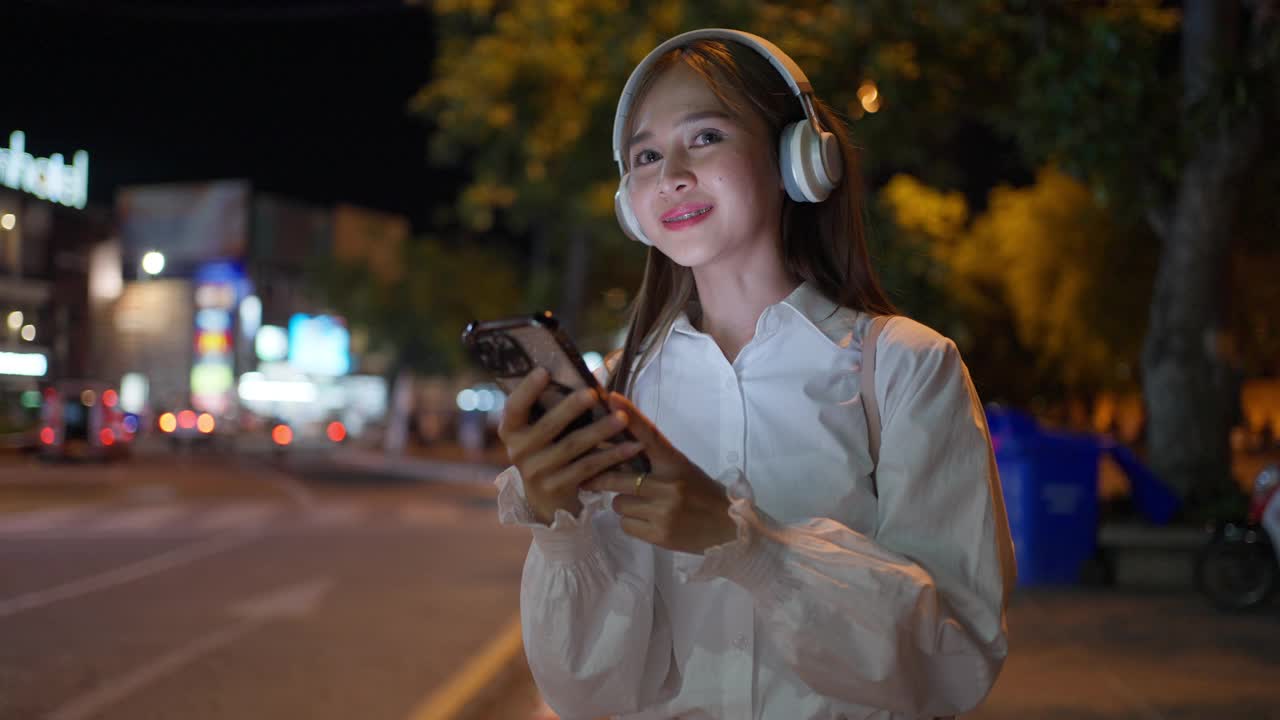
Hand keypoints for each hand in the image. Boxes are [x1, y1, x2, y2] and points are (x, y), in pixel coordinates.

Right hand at [497, 367, 645, 525]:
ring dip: (599, 431)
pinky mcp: (557, 488)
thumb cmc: (548, 449)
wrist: (545, 500)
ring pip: (572, 446)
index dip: (527, 389)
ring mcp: (536, 472)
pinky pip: (588, 468)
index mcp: (511, 430)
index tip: (544, 371)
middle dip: (571, 408)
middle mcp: (518, 451)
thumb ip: (552, 404)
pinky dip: (612, 456)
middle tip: (593, 393)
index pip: (514, 407)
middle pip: (547, 426)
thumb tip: (584, 369)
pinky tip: (632, 446)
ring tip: (622, 418)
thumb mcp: (541, 429)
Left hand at [582, 393, 737, 554]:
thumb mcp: (682, 469)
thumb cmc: (701, 494)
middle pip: (618, 477)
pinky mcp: (660, 535)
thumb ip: (653, 460)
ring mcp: (664, 511)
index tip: (611, 398)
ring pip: (619, 504)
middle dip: (602, 479)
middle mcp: (670, 485)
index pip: (650, 436)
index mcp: (675, 463)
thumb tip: (614, 448)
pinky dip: (631, 523)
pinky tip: (648, 522)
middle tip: (589, 478)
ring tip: (642, 506)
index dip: (630, 416)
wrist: (728, 528)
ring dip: (623, 504)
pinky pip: (626, 525)